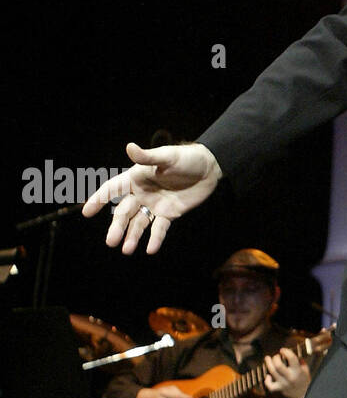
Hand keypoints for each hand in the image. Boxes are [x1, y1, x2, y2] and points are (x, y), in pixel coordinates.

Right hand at [81, 142, 222, 254]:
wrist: (209, 168)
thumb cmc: (185, 158)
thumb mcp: (167, 157)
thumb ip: (147, 157)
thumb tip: (129, 147)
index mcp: (136, 178)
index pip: (112, 189)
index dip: (99, 199)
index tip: (86, 212)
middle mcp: (141, 193)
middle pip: (124, 212)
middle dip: (117, 226)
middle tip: (111, 242)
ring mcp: (154, 205)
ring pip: (138, 223)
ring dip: (132, 236)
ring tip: (126, 250)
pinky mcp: (169, 214)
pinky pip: (159, 228)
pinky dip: (155, 239)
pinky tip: (150, 250)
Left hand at [264, 349, 310, 397]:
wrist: (303, 395)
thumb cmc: (304, 380)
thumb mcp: (305, 369)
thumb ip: (299, 361)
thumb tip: (292, 352)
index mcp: (298, 371)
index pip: (291, 358)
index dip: (286, 351)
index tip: (283, 350)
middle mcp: (290, 377)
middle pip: (278, 365)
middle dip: (275, 358)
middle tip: (276, 356)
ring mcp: (283, 383)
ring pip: (272, 372)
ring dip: (268, 363)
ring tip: (267, 358)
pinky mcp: (279, 389)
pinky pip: (270, 385)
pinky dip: (267, 380)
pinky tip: (268, 376)